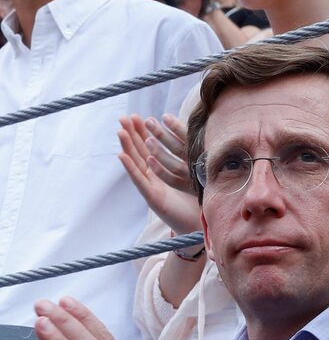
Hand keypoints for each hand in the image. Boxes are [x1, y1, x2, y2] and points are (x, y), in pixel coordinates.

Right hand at [118, 115, 201, 234]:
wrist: (197, 224)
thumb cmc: (195, 201)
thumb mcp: (192, 174)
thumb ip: (187, 158)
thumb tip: (191, 135)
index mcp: (163, 170)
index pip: (151, 147)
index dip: (144, 132)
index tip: (137, 115)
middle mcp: (155, 177)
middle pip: (141, 152)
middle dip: (132, 134)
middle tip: (123, 117)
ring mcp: (152, 186)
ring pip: (137, 163)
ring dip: (128, 147)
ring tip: (120, 131)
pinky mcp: (152, 197)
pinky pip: (140, 180)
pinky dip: (130, 167)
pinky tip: (122, 155)